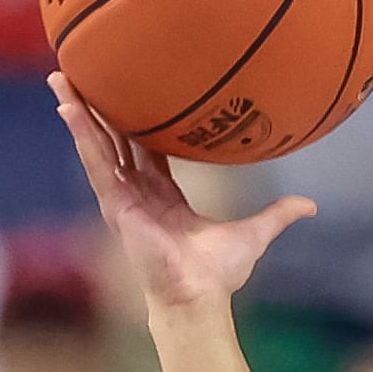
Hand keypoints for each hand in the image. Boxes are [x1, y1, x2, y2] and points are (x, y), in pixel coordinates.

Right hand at [50, 78, 313, 319]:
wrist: (199, 296)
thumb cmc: (219, 274)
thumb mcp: (254, 233)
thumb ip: (278, 215)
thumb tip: (310, 206)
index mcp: (163, 195)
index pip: (145, 149)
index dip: (135, 123)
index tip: (129, 94)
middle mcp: (138, 193)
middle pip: (113, 141)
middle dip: (97, 109)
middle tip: (81, 74)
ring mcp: (123, 198)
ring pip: (97, 145)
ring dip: (79, 112)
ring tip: (62, 78)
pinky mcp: (115, 205)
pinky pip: (96, 164)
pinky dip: (83, 136)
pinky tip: (69, 110)